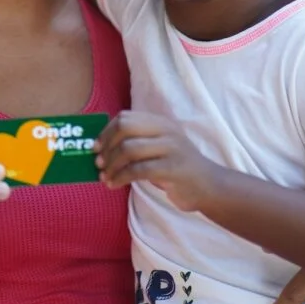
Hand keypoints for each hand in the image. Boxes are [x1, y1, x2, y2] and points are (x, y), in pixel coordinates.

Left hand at [94, 110, 216, 211]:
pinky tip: (114, 184)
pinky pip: (138, 170)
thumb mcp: (159, 148)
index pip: (126, 117)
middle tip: (99, 163)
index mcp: (160, 122)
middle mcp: (166, 130)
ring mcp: (171, 148)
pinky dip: (121, 177)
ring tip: (105, 177)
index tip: (96, 147)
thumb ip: (137, 142)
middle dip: (107, 146)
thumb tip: (101, 147)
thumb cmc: (176, 168)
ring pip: (129, 149)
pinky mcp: (172, 168)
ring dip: (111, 166)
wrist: (208, 186)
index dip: (106, 132)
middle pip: (125, 128)